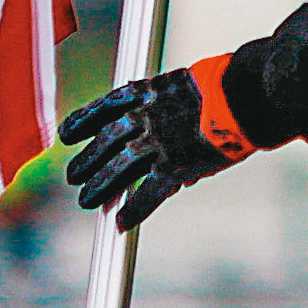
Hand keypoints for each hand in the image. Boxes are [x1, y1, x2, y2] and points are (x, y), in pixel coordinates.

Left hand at [56, 58, 259, 226]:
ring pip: (117, 170)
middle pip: (103, 143)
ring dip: (99, 188)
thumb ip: (160, 106)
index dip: (80, 123)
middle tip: (73, 177)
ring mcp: (156, 144)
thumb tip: (155, 127)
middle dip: (86, 162)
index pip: (101, 108)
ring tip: (87, 201)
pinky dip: (133, 212)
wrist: (242, 96)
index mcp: (143, 93)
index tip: (65, 135)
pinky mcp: (173, 168)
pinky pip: (146, 195)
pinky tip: (121, 223)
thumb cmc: (220, 87)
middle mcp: (143, 118)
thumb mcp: (179, 85)